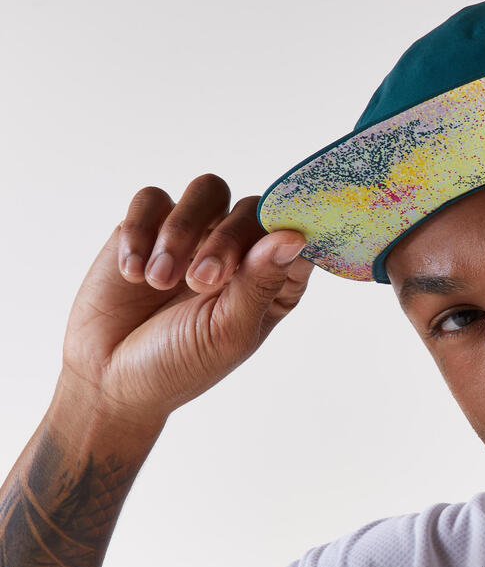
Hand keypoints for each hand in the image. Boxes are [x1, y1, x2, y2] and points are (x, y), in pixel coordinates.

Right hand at [59, 174, 312, 430]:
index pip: (295, 237)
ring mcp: (196, 235)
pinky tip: (132, 274)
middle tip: (199, 281)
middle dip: (225, 240)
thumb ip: (260, 283)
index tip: (259, 253)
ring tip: (158, 281)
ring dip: (182, 230)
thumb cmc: (180, 363)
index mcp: (273, 282)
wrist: (108, 376)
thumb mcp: (227, 333)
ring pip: (207, 190)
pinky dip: (140, 231)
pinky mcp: (149, 226)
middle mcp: (240, 252)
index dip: (283, 233)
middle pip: (250, 209)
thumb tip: (293, 236)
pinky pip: (152, 199)